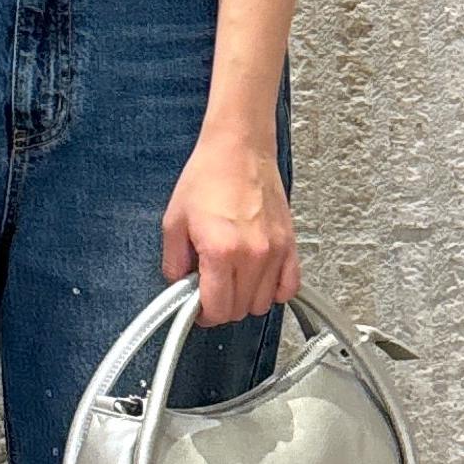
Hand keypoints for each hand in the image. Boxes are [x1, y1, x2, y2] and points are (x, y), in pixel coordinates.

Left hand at [161, 130, 299, 326]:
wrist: (239, 148)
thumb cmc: (209, 176)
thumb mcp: (174, 221)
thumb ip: (174, 262)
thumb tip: (179, 287)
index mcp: (221, 251)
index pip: (217, 309)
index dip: (204, 315)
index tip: (198, 308)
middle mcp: (252, 254)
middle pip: (240, 310)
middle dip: (222, 306)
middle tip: (210, 288)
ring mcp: (275, 250)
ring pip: (262, 303)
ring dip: (245, 300)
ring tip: (232, 280)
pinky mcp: (289, 244)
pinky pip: (289, 287)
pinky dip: (273, 292)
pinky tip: (258, 281)